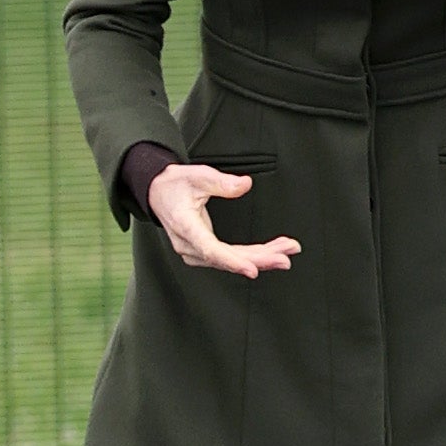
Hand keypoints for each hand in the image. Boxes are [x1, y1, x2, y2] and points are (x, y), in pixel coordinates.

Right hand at [146, 165, 299, 279]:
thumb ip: (220, 182)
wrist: (158, 192)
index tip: (253, 270)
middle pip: (227, 258)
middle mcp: (189, 244)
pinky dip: (254, 254)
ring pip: (232, 259)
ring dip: (262, 256)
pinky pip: (231, 255)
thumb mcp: (196, 176)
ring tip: (287, 251)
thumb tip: (244, 185)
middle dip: (259, 259)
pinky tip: (273, 251)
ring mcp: (196, 250)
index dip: (233, 261)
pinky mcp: (205, 249)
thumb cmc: (176, 185)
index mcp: (185, 226)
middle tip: (285, 258)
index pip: (210, 249)